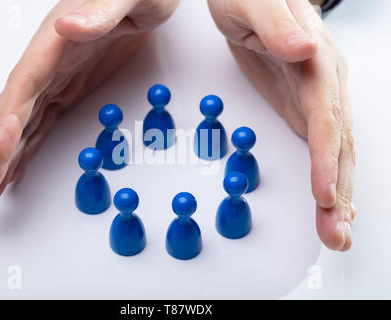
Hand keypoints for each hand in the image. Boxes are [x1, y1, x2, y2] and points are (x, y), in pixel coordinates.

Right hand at [0, 0, 178, 205]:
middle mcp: (49, 61)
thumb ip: (100, 12)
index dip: (7, 123)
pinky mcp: (69, 87)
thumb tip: (67, 26)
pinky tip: (16, 167)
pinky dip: (27, 147)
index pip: (24, 86)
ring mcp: (57, 76)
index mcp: (56, 40)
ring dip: (5, 157)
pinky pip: (43, 122)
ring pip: (23, 122)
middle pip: (14, 112)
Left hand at [208, 0, 355, 250]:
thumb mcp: (255, 2)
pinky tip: (332, 203)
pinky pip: (322, 148)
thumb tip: (304, 48)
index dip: (327, 156)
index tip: (326, 192)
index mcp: (315, 59)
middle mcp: (324, 82)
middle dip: (340, 191)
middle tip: (337, 233)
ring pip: (334, 152)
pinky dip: (328, 178)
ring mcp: (316, 98)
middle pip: (338, 143)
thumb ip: (277, 24)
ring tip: (337, 233)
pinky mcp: (303, 107)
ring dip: (338, 195)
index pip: (326, 114)